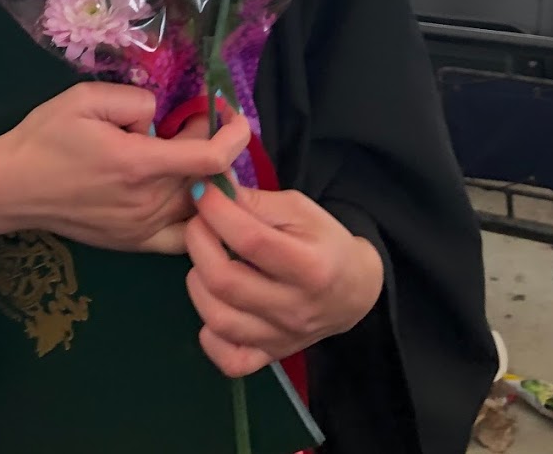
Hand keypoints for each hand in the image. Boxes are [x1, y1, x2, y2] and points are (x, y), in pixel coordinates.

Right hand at [0, 85, 249, 254]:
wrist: (12, 188)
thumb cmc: (46, 137)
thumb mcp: (85, 97)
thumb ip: (135, 100)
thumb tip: (161, 116)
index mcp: (138, 164)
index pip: (213, 157)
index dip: (234, 132)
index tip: (229, 110)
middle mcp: (148, 203)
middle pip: (209, 176)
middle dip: (211, 141)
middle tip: (189, 119)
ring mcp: (144, 229)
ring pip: (200, 205)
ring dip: (205, 176)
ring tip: (183, 150)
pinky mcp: (136, 244)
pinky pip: (184, 235)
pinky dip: (197, 214)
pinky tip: (187, 193)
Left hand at [185, 184, 383, 377]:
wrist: (354, 291)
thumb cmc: (324, 241)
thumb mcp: (300, 210)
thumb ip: (256, 202)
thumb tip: (213, 192)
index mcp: (310, 267)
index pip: (251, 240)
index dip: (217, 211)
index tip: (202, 191)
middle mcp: (295, 309)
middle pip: (226, 281)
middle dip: (199, 242)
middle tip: (199, 223)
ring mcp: (281, 339)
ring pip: (219, 319)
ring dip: (198, 282)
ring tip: (204, 259)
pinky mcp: (269, 357)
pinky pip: (230, 360)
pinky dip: (210, 336)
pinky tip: (213, 304)